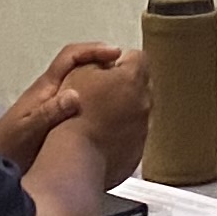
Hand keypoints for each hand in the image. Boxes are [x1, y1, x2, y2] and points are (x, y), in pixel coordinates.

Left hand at [0, 41, 125, 171]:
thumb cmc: (9, 144)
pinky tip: (109, 112)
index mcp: (46, 87)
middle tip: (126, 67)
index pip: (71, 56)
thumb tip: (75, 96)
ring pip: (82, 81)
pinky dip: (97, 98)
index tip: (115, 54)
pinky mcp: (57, 118)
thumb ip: (50, 112)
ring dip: (101, 78)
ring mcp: (54, 103)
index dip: (93, 50)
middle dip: (102, 60)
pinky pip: (81, 99)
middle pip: (79, 64)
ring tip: (124, 87)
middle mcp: (51, 91)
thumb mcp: (30, 128)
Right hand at [57, 49, 155, 185]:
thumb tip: (109, 63)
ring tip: (97, 119)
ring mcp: (142, 129)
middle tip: (100, 94)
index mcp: (132, 78)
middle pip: (140, 86)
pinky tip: (100, 138)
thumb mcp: (79, 71)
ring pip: (137, 113)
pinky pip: (132, 137)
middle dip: (123, 87)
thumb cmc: (73, 113)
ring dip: (122, 112)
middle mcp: (144, 102)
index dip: (120, 61)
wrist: (74, 157)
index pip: (137, 58)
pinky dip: (120, 135)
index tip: (106, 70)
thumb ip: (99, 60)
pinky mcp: (136, 151)